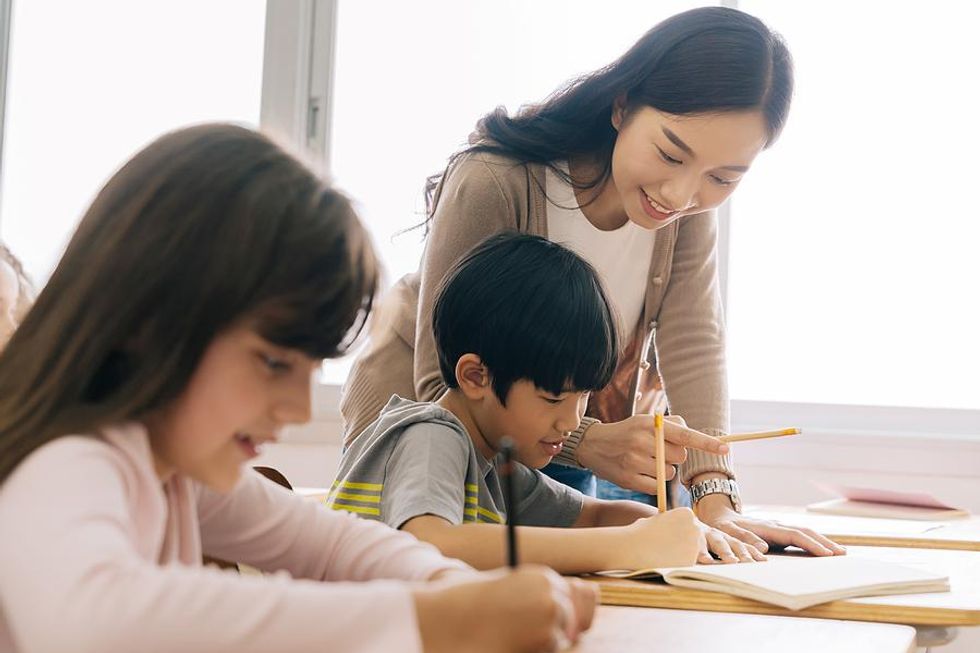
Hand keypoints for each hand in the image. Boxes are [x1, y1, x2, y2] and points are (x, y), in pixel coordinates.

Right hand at [414, 565, 596, 652]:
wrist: (452, 618)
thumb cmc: (473, 608)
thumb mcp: (510, 593)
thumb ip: (537, 599)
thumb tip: (573, 624)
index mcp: (542, 576)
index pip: (577, 596)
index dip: (566, 612)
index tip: (555, 621)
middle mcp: (550, 589)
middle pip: (575, 617)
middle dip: (560, 627)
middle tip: (533, 632)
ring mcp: (550, 611)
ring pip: (563, 637)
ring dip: (544, 641)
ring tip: (513, 635)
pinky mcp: (546, 634)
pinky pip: (552, 650)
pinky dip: (535, 650)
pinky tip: (512, 642)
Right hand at [576, 415, 728, 493]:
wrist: (593, 445)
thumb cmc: (626, 432)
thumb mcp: (645, 421)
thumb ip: (671, 426)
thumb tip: (695, 439)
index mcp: (649, 425)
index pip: (684, 435)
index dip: (707, 443)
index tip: (725, 448)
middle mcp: (642, 442)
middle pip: (680, 457)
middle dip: (674, 455)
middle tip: (657, 450)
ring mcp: (635, 462)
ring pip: (670, 473)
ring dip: (664, 470)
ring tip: (645, 461)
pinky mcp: (629, 480)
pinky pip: (657, 486)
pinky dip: (653, 481)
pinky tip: (640, 472)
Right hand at [619, 507, 702, 568]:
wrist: (633, 546)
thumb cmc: (640, 532)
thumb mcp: (657, 520)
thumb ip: (670, 523)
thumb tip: (674, 529)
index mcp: (686, 513)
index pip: (691, 524)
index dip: (681, 532)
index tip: (670, 536)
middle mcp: (695, 526)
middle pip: (697, 538)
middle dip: (687, 544)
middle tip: (669, 548)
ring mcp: (695, 544)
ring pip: (695, 552)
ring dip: (684, 554)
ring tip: (665, 554)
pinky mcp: (692, 560)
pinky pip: (689, 564)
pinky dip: (680, 565)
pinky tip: (666, 561)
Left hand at [695, 494, 846, 556]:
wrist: (719, 516)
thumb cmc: (723, 528)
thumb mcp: (729, 534)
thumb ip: (744, 540)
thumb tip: (764, 550)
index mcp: (766, 527)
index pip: (794, 535)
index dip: (811, 544)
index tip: (826, 554)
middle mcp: (776, 525)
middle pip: (805, 532)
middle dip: (823, 542)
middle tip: (842, 554)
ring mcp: (778, 527)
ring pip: (805, 533)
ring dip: (822, 541)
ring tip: (839, 552)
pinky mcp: (778, 532)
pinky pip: (799, 537)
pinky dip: (813, 542)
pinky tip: (822, 550)